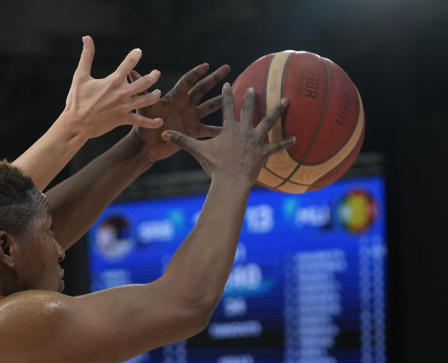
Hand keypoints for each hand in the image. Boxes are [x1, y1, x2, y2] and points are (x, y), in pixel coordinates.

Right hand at [62, 36, 163, 139]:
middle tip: (156, 73)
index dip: (135, 55)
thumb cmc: (76, 101)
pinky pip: (141, 121)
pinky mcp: (123, 119)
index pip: (129, 63)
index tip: (138, 52)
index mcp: (113, 81)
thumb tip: (86, 37)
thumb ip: (86, 56)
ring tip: (158, 92)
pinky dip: (151, 122)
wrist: (76, 124)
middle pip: (144, 82)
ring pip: (146, 100)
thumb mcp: (80, 76)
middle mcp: (121, 93)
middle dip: (153, 76)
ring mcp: (124, 107)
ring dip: (155, 95)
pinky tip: (160, 121)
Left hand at [129, 62, 229, 163]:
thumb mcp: (144, 107)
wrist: (145, 146)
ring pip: (209, 106)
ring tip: (234, 93)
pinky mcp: (193, 132)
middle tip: (227, 67)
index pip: (188, 81)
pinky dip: (219, 129)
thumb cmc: (142, 126)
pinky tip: (232, 126)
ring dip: (221, 100)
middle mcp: (185, 105)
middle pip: (203, 88)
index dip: (197, 73)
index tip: (207, 65)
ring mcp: (191, 118)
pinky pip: (209, 129)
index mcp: (175, 97)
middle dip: (214, 78)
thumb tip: (130, 72)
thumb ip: (141, 90)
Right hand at [162, 83, 294, 185]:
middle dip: (251, 98)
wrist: (231, 180)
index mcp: (229, 129)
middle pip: (249, 110)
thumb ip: (182, 141)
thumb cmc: (215, 166)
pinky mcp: (264, 153)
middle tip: (254, 89)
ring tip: (286, 100)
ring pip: (269, 122)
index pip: (226, 108)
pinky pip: (276, 147)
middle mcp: (244, 131)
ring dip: (278, 111)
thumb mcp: (198, 151)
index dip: (226, 95)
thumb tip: (163, 135)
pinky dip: (285, 143)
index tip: (228, 84)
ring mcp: (256, 141)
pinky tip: (295, 138)